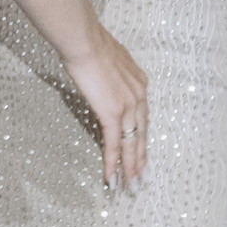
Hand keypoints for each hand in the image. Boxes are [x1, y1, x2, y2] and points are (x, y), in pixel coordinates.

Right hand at [69, 28, 150, 186]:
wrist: (84, 40)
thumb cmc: (89, 44)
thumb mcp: (108, 61)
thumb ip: (111, 75)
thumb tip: (104, 78)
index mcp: (139, 84)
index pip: (142, 118)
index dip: (142, 138)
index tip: (142, 153)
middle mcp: (139, 96)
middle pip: (142, 135)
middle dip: (141, 160)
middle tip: (141, 179)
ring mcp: (128, 106)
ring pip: (131, 144)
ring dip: (130, 168)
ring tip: (130, 186)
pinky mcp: (112, 113)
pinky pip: (113, 144)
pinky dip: (112, 163)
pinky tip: (111, 177)